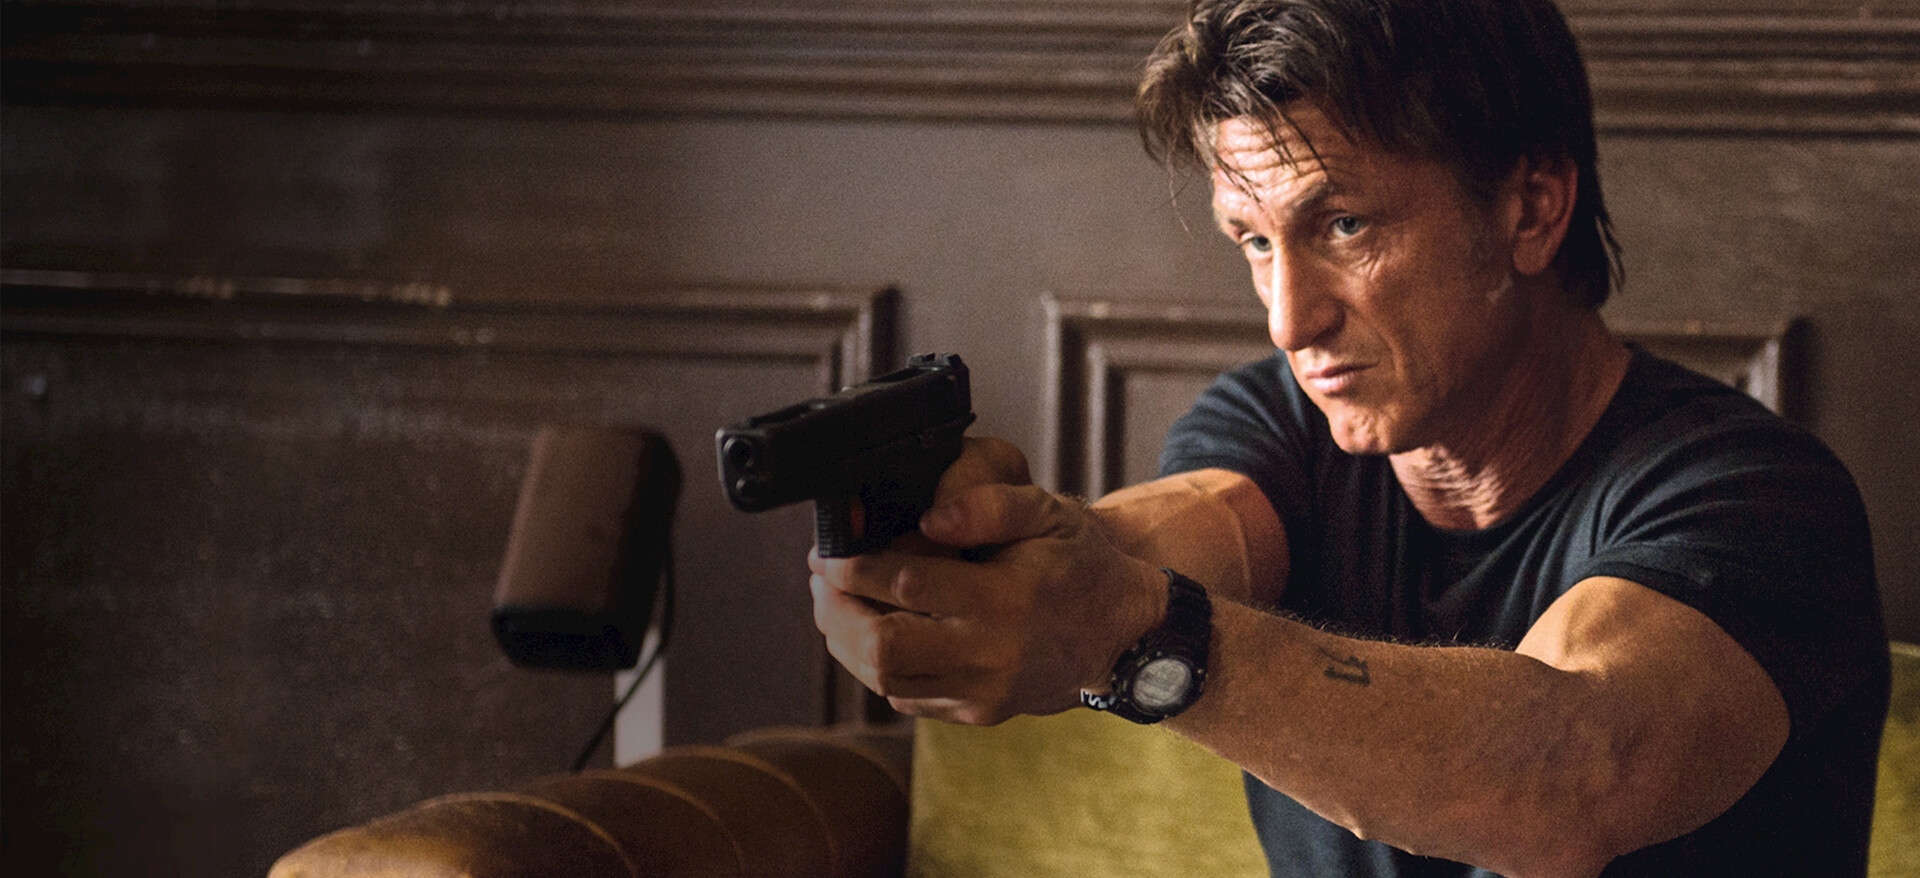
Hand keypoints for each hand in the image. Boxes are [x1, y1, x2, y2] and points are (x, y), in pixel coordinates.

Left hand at [807, 437, 1166, 724]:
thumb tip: (929, 515)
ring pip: (885, 679)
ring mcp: (984, 691)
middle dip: (836, 611)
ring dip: (845, 639)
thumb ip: (989, 504)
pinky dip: (874, 664)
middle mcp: (994, 653)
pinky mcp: (977, 712)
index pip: (910, 585)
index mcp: (1008, 598)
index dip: (856, 568)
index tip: (827, 551)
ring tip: (834, 601)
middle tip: (822, 577)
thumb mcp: (1048, 513)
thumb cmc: (1076, 563)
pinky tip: (868, 630)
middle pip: (885, 647)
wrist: (1120, 635)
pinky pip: (905, 695)